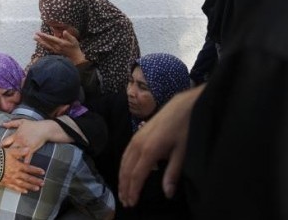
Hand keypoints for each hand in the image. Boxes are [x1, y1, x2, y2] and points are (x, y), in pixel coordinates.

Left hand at [0, 119, 67, 162]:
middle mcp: (19, 141)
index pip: (5, 141)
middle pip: (9, 150)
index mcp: (16, 135)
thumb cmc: (33, 125)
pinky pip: (27, 158)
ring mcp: (25, 146)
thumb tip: (3, 123)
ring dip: (12, 161)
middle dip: (3, 156)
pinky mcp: (31, 150)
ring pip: (17, 155)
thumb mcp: (22, 122)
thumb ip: (12, 123)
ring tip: (6, 168)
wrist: (44, 129)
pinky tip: (21, 169)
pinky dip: (24, 163)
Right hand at [0, 147, 44, 192]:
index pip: (29, 168)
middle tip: (43, 183)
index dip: (36, 170)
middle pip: (27, 178)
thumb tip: (28, 149)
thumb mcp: (9, 151)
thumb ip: (19, 151)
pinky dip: (20, 190)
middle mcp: (15, 173)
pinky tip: (25, 191)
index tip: (43, 172)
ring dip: (30, 186)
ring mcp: (10, 179)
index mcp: (16, 165)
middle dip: (36, 180)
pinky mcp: (5, 183)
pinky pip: (14, 188)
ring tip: (37, 189)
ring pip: (22, 184)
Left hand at [34, 31, 85, 63]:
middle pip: (47, 42)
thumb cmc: (75, 47)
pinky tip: (41, 43)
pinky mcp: (55, 52)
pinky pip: (48, 48)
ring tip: (35, 38)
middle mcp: (57, 47)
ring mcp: (55, 50)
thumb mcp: (74, 40)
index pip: (51, 39)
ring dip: (40, 41)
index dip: (44, 36)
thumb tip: (64, 32)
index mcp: (61, 43)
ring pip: (46, 45)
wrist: (75, 57)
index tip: (39, 33)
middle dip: (40, 38)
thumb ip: (68, 36)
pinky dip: (44, 45)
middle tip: (34, 35)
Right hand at [118, 85, 204, 206]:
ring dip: (122, 177)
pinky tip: (126, 171)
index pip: (136, 175)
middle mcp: (138, 144)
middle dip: (124, 186)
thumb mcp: (183, 151)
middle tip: (125, 202)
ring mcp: (136, 137)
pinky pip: (126, 152)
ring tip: (123, 191)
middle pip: (126, 169)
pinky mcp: (138, 133)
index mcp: (149, 150)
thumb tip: (167, 193)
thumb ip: (173, 173)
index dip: (133, 191)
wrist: (184, 104)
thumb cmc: (185, 127)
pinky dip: (124, 165)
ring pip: (124, 161)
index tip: (131, 204)